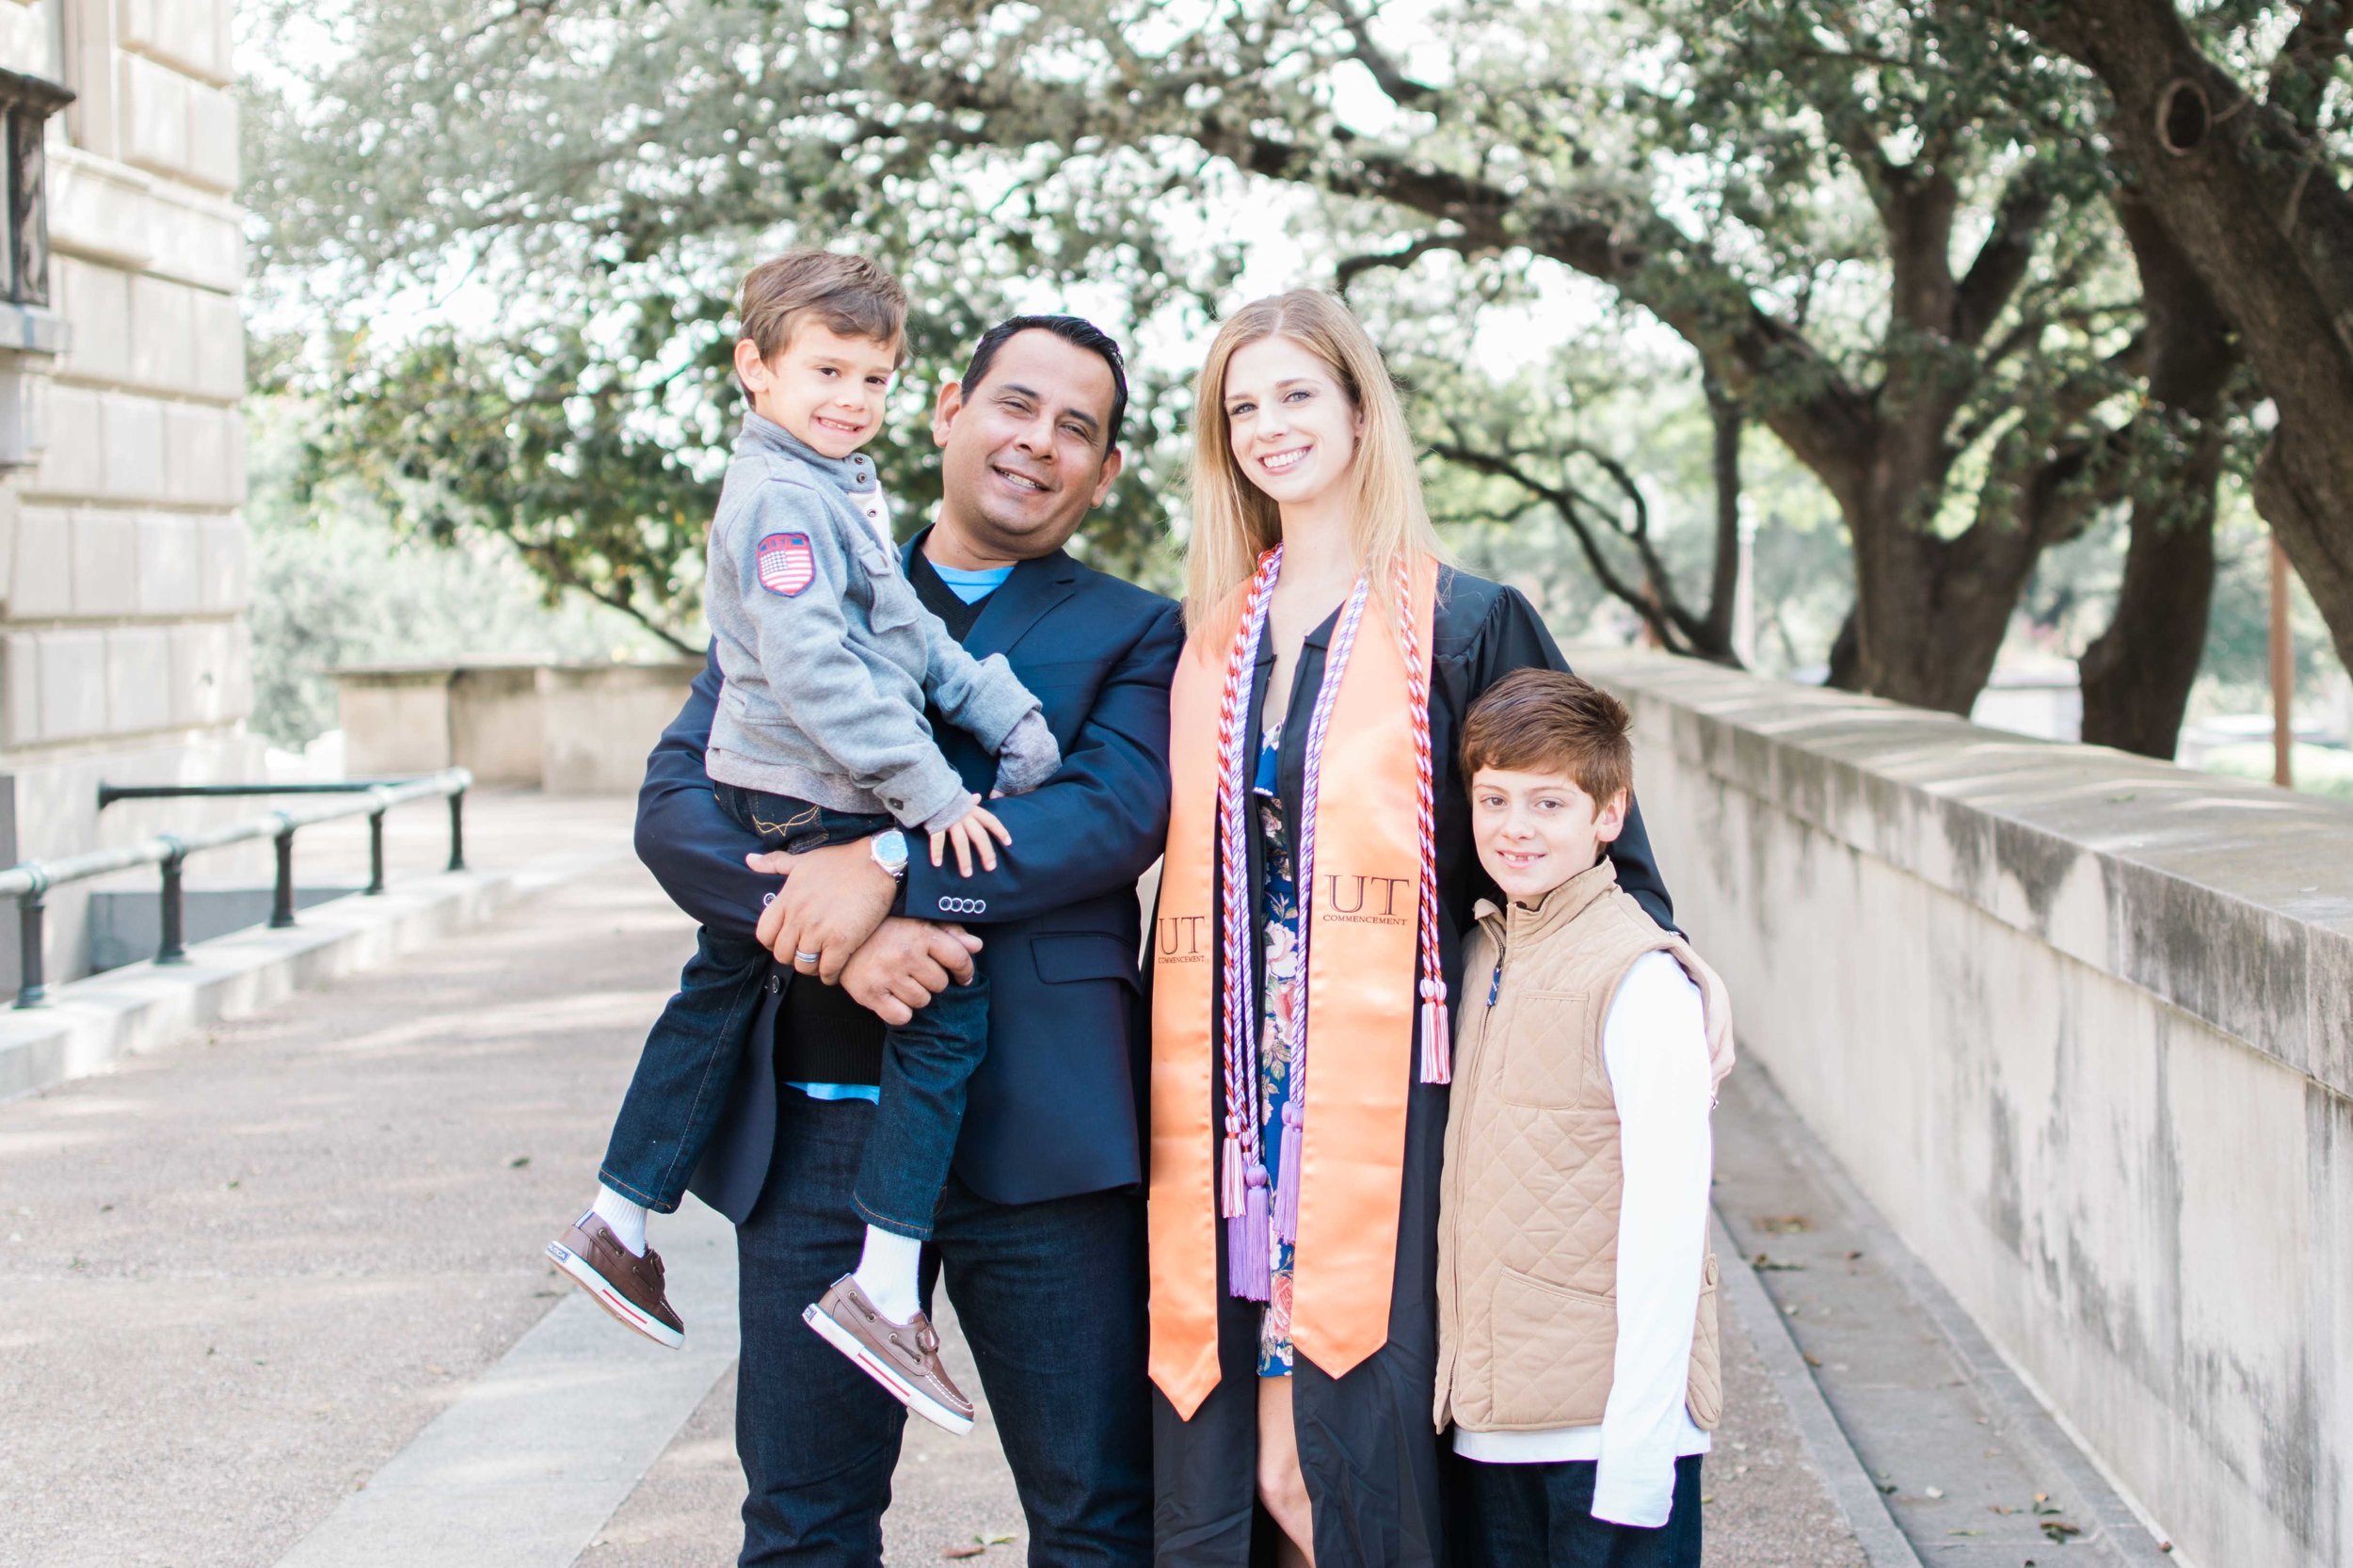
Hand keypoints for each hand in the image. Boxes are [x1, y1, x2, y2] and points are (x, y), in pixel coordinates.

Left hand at [749, 838, 897, 982]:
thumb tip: (749, 860)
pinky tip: (836, 970)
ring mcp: (819, 930)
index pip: (764, 934)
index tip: (786, 942)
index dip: (772, 943)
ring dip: (812, 968)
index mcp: (787, 899)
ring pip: (804, 966)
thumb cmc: (841, 860)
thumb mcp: (803, 859)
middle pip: (782, 955)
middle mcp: (799, 916)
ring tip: (821, 962)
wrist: (877, 863)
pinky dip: (830, 975)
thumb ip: (774, 863)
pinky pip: (828, 971)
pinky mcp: (841, 941)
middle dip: (793, 957)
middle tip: (807, 954)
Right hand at [839, 919, 982, 1025]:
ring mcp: (887, 975)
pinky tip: (891, 996)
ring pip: (922, 1001)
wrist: (839, 935)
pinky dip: (899, 1011)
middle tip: (914, 969)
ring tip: (900, 980)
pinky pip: (901, 1017)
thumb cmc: (885, 928)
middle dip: (932, 979)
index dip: (965, 971)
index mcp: (921, 933)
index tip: (963, 977)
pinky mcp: (870, 994)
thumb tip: (977, 946)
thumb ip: (950, 932)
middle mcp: (905, 954)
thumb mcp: (918, 921)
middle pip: (940, 984)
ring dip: (915, 995)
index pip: (958, 958)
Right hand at [926, 801, 1011, 876]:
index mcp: (972, 810)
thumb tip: (978, 796)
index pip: (990, 820)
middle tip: (991, 868)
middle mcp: (965, 816)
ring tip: (967, 874)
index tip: (1009, 843)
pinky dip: (937, 851)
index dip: (1000, 830)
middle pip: (979, 836)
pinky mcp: (937, 824)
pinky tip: (937, 863)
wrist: (928, 787)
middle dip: (986, 852)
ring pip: (961, 842)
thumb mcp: (960, 796)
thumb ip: (970, 801)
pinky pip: (938, 839)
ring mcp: (951, 821)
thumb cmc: (946, 795)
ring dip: (964, 859)